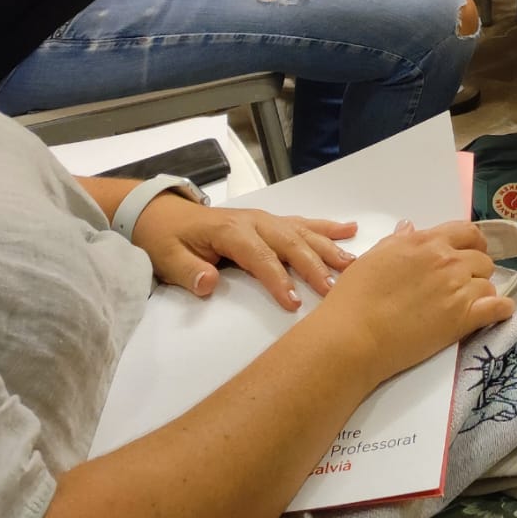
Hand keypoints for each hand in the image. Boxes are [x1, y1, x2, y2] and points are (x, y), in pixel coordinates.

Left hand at [130, 198, 359, 311]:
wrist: (163, 215)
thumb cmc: (167, 239)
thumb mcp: (167, 258)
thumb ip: (188, 271)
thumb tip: (209, 283)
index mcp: (231, 232)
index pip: (260, 257)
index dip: (278, 279)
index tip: (294, 302)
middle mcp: (255, 222)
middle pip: (290, 242)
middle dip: (314, 265)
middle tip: (333, 288)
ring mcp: (266, 220)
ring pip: (303, 232)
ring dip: (328, 247)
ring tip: (353, 263)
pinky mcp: (271, 222)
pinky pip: (303, 223)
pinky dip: (327, 227)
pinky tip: (349, 230)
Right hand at [321, 220, 515, 379]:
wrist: (353, 336)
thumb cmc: (354, 298)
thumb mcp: (372, 258)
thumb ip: (397, 242)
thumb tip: (409, 227)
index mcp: (425, 243)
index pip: (465, 232)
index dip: (472, 242)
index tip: (472, 251)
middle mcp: (447, 261)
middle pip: (481, 258)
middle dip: (476, 269)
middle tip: (465, 283)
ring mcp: (458, 289)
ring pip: (488, 283)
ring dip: (482, 292)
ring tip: (469, 304)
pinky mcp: (463, 318)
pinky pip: (497, 307)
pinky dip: (501, 309)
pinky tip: (500, 311)